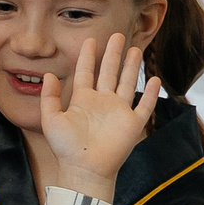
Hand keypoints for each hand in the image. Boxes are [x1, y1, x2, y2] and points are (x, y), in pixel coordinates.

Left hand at [40, 32, 161, 202]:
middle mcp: (102, 102)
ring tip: (135, 49)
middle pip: (109, 72)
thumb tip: (48, 74)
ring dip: (131, 67)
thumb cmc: (66, 148)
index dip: (88, 56)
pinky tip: (154, 79)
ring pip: (127, 83)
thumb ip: (49, 97)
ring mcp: (118, 112)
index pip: (86, 72)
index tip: (90, 39)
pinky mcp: (132, 124)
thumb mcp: (51, 119)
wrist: (84, 169)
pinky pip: (144, 106)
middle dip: (113, 54)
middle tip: (117, 35)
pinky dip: (150, 94)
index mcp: (83, 100)